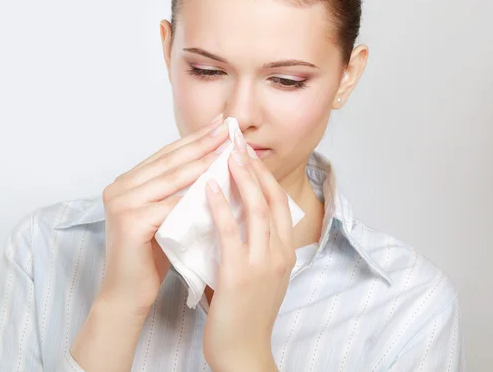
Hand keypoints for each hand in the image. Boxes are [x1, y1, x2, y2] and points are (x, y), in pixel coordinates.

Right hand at [71, 114, 229, 371]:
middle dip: (202, 142)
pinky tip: (219, 186)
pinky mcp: (129, 221)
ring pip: (172, 178)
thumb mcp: (166, 215)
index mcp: (127, 182)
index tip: (220, 124)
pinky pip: (171, 204)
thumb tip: (215, 161)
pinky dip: (196, 195)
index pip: (167, 154)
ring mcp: (122, 203)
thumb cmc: (151, 256)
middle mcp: (119, 187)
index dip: (194, 138)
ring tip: (228, 149)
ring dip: (203, 162)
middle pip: (170, 160)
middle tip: (227, 127)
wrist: (127, 295)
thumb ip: (179, 190)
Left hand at [203, 127, 295, 371]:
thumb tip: (230, 214)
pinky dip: (221, 206)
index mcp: (284, 251)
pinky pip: (231, 232)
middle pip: (270, 197)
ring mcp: (263, 263)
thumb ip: (249, 245)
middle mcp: (279, 252)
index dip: (262, 173)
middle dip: (252, 166)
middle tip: (235, 141)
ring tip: (225, 152)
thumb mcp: (257, 273)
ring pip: (256, 208)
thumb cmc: (245, 312)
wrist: (243, 352)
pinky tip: (208, 187)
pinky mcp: (240, 274)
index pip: (277, 201)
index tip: (244, 151)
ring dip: (240, 177)